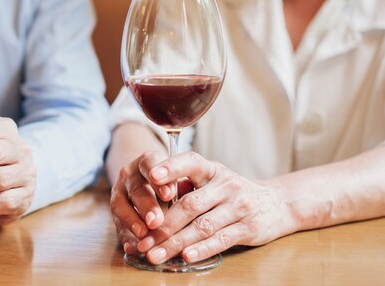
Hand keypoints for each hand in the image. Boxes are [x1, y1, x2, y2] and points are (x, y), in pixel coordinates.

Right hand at [109, 150, 174, 253]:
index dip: (159, 180)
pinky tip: (132, 247)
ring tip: (144, 234)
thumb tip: (192, 198)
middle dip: (147, 206)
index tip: (169, 195)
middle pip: (136, 188)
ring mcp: (119, 191)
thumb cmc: (171, 179)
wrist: (146, 177)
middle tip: (156, 221)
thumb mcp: (178, 175)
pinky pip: (116, 223)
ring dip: (132, 220)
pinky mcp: (115, 209)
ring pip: (120, 204)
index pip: (150, 164)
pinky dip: (124, 236)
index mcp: (148, 161)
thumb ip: (183, 185)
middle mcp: (130, 174)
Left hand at [136, 152, 292, 264]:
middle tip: (143, 240)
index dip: (171, 168)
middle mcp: (226, 185)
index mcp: (212, 170)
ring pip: (202, 226)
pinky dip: (202, 249)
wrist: (277, 204)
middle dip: (163, 225)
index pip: (190, 162)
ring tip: (155, 254)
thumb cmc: (232, 193)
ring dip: (175, 243)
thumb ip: (186, 187)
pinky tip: (185, 257)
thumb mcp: (212, 181)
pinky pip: (221, 240)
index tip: (151, 176)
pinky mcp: (248, 228)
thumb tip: (152, 203)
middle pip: (189, 205)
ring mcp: (239, 206)